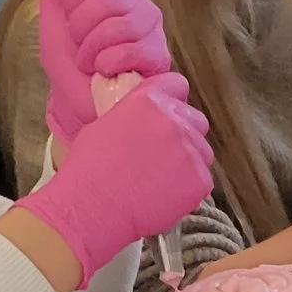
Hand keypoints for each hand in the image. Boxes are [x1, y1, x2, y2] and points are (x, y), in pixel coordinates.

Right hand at [24, 73, 211, 279]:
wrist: (91, 206)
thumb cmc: (89, 169)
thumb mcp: (105, 124)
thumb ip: (135, 115)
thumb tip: (146, 119)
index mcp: (148, 101)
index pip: (176, 85)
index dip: (171, 100)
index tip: (166, 115)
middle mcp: (174, 121)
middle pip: (196, 120)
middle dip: (184, 133)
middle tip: (164, 153)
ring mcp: (190, 151)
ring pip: (202, 151)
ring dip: (189, 160)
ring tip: (161, 177)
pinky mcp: (200, 180)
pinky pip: (203, 179)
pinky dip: (189, 186)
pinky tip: (165, 194)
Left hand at [38, 0, 169, 145]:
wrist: (82, 106)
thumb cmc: (72, 63)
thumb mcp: (55, 16)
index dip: (72, 6)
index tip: (72, 26)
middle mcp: (139, 5)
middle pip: (103, 2)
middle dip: (81, 31)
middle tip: (82, 50)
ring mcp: (154, 32)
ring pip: (119, 25)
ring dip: (93, 51)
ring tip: (94, 65)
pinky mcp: (161, 60)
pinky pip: (133, 50)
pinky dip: (110, 65)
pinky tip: (108, 74)